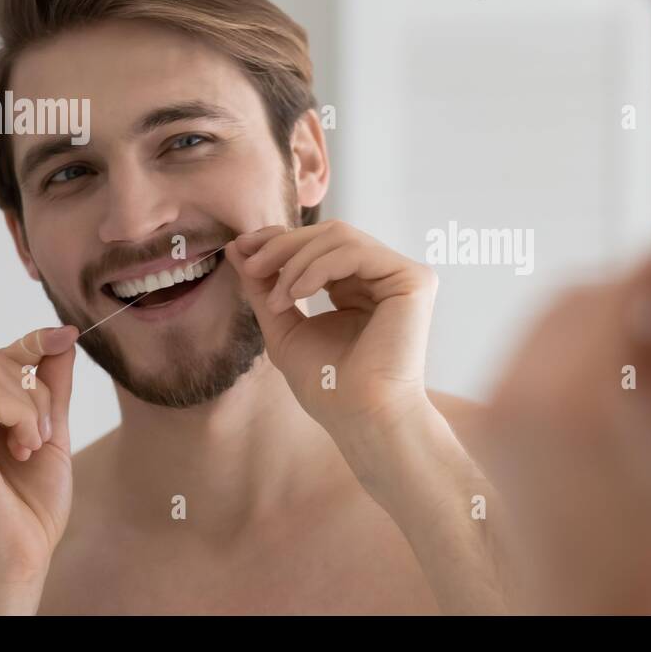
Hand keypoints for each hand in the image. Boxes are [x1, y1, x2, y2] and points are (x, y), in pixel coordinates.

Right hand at [0, 325, 77, 610]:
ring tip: (32, 446)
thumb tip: (62, 337)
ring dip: (32, 407)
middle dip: (37, 390)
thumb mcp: (51, 431)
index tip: (67, 334)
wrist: (22, 555)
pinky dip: (23, 417)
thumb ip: (51, 387)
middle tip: (42, 436)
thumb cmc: (32, 504)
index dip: (33, 342)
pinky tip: (24, 450)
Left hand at [225, 220, 438, 477]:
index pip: (319, 245)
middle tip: (251, 266)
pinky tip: (298, 294)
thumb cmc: (329, 387)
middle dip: (283, 245)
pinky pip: (356, 251)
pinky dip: (318, 267)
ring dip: (297, 260)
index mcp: (357, 288)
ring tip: (278, 297)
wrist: (361, 417)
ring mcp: (400, 277)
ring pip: (340, 237)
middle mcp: (381, 278)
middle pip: (329, 234)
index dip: (279, 240)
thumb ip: (264, 288)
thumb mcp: (284, 328)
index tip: (241, 251)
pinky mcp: (413, 280)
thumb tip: (236, 247)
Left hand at [480, 249, 650, 612]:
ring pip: (547, 316)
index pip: (617, 290)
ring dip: (597, 312)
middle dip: (626, 287)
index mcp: (578, 393)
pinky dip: (568, 342)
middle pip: (577, 294)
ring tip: (645, 347)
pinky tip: (609, 377)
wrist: (587, 597)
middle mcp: (522, 390)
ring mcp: (498, 405)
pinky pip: (528, 348)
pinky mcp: (491, 417)